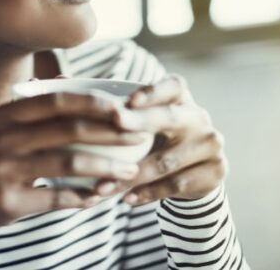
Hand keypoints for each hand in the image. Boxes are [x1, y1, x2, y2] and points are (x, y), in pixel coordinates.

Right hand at [0, 91, 143, 256]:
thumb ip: (31, 110)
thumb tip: (69, 85)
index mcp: (6, 115)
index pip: (58, 100)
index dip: (95, 103)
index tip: (125, 108)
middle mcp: (4, 137)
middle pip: (69, 129)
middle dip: (111, 132)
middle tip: (140, 137)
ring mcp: (4, 169)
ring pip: (68, 164)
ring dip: (105, 168)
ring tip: (129, 172)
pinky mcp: (6, 202)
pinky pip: (55, 198)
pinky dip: (82, 198)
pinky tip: (98, 198)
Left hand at [94, 74, 227, 204]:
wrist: (193, 174)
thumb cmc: (156, 138)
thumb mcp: (144, 121)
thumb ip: (116, 107)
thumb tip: (64, 81)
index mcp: (181, 98)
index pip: (172, 86)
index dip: (152, 91)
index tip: (128, 99)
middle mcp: (199, 117)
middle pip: (169, 117)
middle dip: (141, 121)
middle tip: (115, 123)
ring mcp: (210, 145)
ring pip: (166, 160)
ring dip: (132, 174)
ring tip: (103, 186)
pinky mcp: (215, 172)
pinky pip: (176, 184)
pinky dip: (148, 193)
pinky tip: (127, 198)